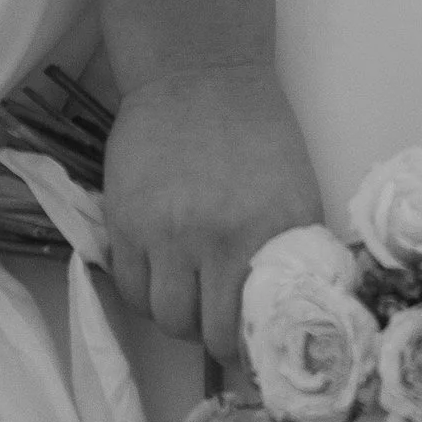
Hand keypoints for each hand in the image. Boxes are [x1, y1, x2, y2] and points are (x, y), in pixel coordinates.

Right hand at [99, 58, 324, 361]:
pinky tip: (160, 274)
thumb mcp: (295, 188)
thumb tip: (285, 312)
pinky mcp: (125, 220)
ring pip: (164, 317)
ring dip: (178, 316)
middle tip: (217, 324)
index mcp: (271, 232)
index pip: (256, 326)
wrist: (200, 71)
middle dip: (213, 338)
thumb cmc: (257, 130)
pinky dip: (145, 292)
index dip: (253, 349)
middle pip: (207, 332)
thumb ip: (290, 251)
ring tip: (188, 295)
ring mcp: (166, 232)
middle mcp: (217, 240)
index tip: (252, 350)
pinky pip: (129, 287)